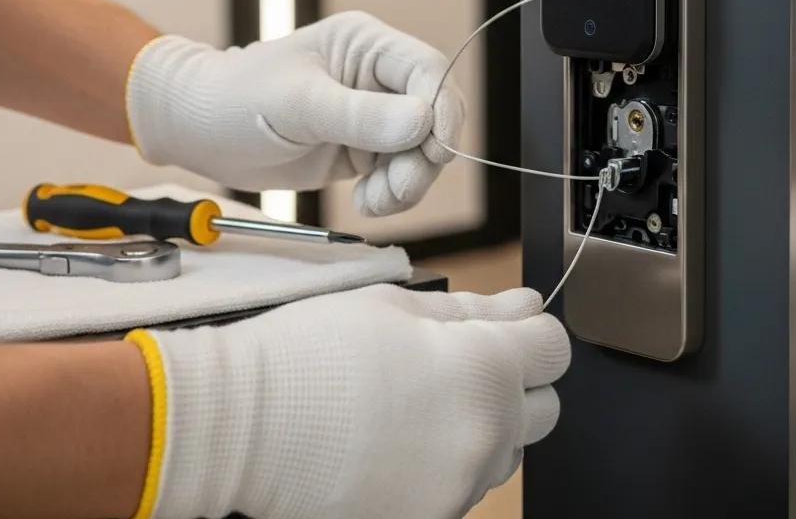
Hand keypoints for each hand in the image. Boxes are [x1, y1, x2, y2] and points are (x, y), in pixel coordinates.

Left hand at [126, 11, 464, 214]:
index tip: (434, 151)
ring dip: (408, 182)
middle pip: (435, 115)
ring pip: (421, 150)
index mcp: (366, 45)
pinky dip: (392, 194)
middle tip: (395, 190)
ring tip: (372, 202)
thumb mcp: (298, 104)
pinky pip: (399, 172)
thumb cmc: (236, 98)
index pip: (427, 70)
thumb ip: (361, 114)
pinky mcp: (363, 148)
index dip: (442, 110)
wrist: (198, 130)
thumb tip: (423, 122)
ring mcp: (373, 114)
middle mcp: (377, 77)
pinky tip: (365, 202)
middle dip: (423, 157)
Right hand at [127, 285, 570, 518]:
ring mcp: (458, 491)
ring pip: (503, 453)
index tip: (501, 330)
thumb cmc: (315, 351)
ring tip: (414, 406)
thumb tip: (525, 304)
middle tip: (454, 365)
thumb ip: (475, 310)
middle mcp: (484, 439)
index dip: (528, 332)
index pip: (554, 350)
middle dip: (512, 382)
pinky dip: (444, 465)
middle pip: (542, 409)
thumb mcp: (397, 306)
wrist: (241, 424)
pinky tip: (394, 442)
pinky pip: (461, 489)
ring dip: (479, 426)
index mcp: (483, 372)